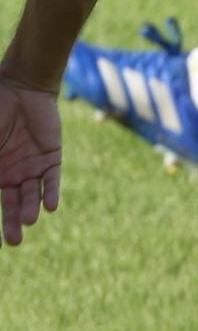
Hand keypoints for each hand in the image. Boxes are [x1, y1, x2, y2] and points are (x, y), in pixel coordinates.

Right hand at [0, 78, 61, 246]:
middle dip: (12, 224)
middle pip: (13, 205)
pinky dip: (52, 192)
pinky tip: (51, 206)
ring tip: (29, 220)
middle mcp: (12, 175)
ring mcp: (32, 166)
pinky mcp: (51, 156)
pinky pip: (52, 178)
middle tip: (13, 242)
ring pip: (33, 194)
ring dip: (31, 208)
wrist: (19, 88)